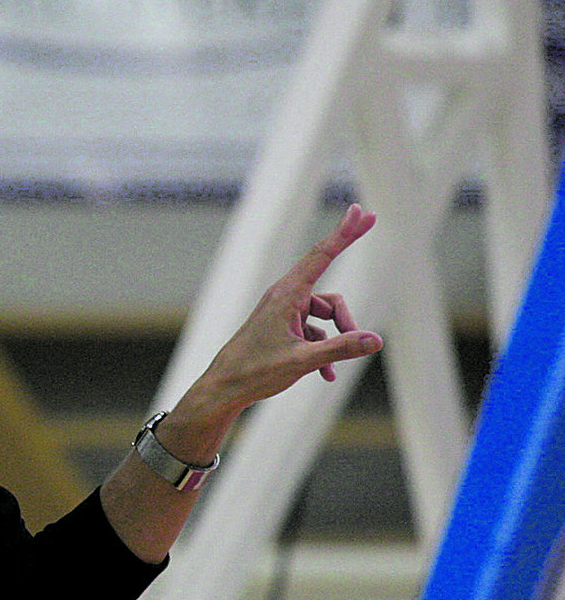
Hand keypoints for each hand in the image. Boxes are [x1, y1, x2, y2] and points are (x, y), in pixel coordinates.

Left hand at [168, 204, 383, 454]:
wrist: (223, 388)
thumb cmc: (256, 372)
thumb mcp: (303, 361)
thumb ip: (341, 348)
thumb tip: (376, 340)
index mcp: (286, 295)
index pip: (322, 255)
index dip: (345, 233)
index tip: (362, 211)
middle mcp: (284, 298)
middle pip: (330, 298)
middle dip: (345, 320)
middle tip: (359, 340)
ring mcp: (282, 314)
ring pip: (323, 317)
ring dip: (334, 340)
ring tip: (331, 368)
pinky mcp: (281, 329)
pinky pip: (312, 333)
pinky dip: (322, 351)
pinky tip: (326, 376)